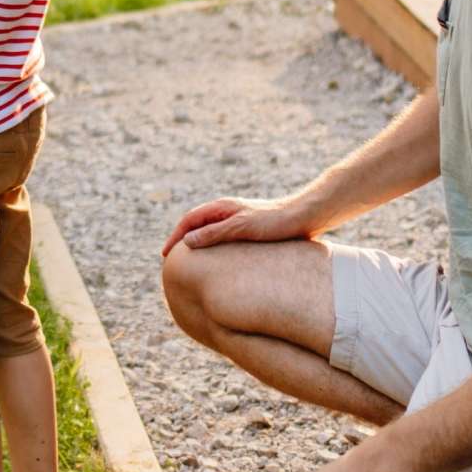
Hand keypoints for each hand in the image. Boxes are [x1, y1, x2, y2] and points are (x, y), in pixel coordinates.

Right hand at [163, 195, 312, 254]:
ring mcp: (238, 219)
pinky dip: (214, 248)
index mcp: (221, 208)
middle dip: (182, 240)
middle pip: (196, 225)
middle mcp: (227, 211)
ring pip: (210, 231)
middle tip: (172, 260)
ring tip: (192, 263)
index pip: (188, 221)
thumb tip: (187, 242)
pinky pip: (223, 238)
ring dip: (198, 244)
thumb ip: (214, 234)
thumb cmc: (274, 221)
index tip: (165, 255)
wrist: (305, 216)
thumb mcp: (241, 228)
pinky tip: (219, 262)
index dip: (174, 237)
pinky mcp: (249, 228)